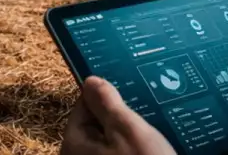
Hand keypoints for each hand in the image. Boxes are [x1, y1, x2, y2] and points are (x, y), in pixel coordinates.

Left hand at [60, 76, 175, 154]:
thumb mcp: (128, 130)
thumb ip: (108, 103)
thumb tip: (90, 80)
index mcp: (73, 143)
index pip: (84, 106)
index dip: (108, 98)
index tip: (131, 92)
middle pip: (98, 126)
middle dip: (122, 119)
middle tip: (146, 113)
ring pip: (111, 143)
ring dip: (132, 137)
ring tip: (153, 130)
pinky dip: (135, 151)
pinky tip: (153, 149)